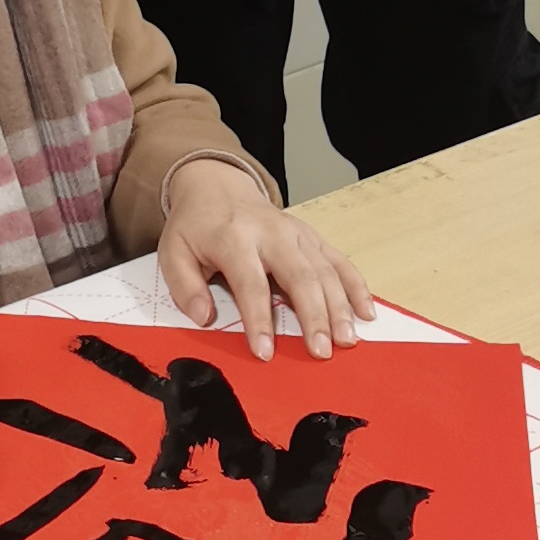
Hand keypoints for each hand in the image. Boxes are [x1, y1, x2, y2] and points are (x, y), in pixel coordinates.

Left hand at [159, 158, 374, 361]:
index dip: (259, 320)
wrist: (217, 187)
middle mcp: (272, 234)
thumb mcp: (173, 252)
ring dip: (340, 307)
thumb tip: (204, 316)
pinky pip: (340, 262)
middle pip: (300, 276)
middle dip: (314, 316)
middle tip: (321, 351)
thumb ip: (185, 286)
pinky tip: (366, 313)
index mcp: (234, 238)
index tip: (265, 352)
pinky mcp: (312, 237)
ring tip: (347, 340)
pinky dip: (357, 287)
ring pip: (325, 271)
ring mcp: (297, 234)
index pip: (251, 284)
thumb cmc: (196, 227)